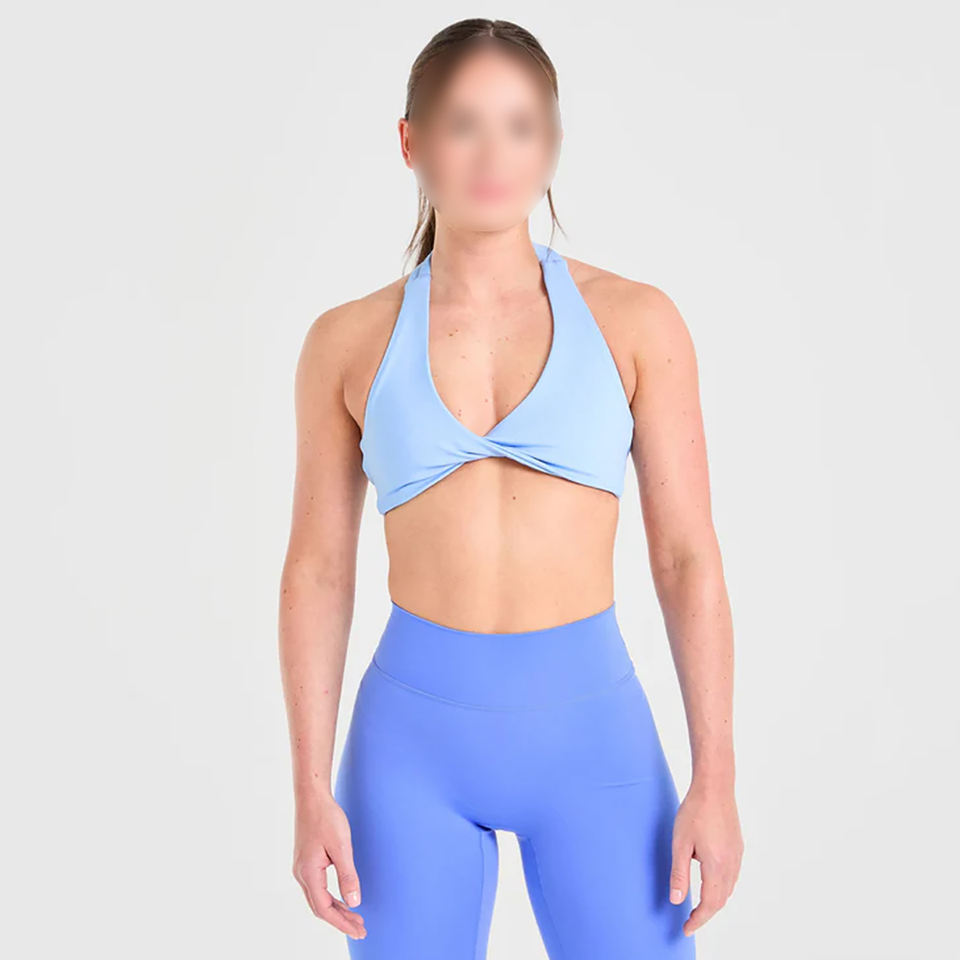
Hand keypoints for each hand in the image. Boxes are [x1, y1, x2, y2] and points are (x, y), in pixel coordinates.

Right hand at [293, 795, 366, 940]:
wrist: (311, 797)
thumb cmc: (326, 817)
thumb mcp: (341, 846)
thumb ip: (348, 875)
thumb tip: (354, 902)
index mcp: (308, 872)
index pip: (325, 908)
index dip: (342, 922)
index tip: (359, 930)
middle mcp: (301, 874)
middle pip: (320, 907)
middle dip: (340, 920)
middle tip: (361, 928)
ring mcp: (302, 868)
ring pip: (317, 899)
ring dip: (336, 910)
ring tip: (355, 917)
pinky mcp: (305, 861)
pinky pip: (317, 889)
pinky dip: (330, 898)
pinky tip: (341, 898)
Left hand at [669, 781, 742, 936]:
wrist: (715, 786)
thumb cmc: (695, 811)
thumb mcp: (680, 843)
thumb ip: (679, 874)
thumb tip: (676, 900)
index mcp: (717, 866)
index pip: (709, 904)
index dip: (698, 919)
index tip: (686, 929)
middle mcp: (731, 864)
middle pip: (721, 899)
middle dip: (706, 913)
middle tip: (690, 920)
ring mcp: (737, 855)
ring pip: (728, 888)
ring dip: (715, 901)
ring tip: (698, 905)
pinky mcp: (737, 846)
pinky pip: (732, 875)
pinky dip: (721, 887)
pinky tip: (711, 882)